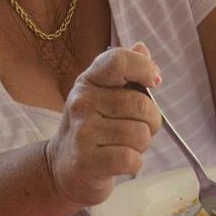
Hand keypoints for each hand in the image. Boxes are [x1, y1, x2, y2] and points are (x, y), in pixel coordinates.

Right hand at [45, 43, 162, 206]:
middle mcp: (82, 102)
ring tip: (124, 145)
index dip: (144, 68)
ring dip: (141, 144)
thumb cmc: (91, 128)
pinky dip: (134, 163)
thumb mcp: (103, 95)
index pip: (119, 60)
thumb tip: (142, 48)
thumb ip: (125, 72)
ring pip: (141, 134)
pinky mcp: (87, 161)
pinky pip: (132, 159)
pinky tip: (120, 162)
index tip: (154, 82)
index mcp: (88, 80)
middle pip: (142, 105)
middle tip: (136, 128)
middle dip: (151, 121)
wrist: (61, 167)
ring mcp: (83, 132)